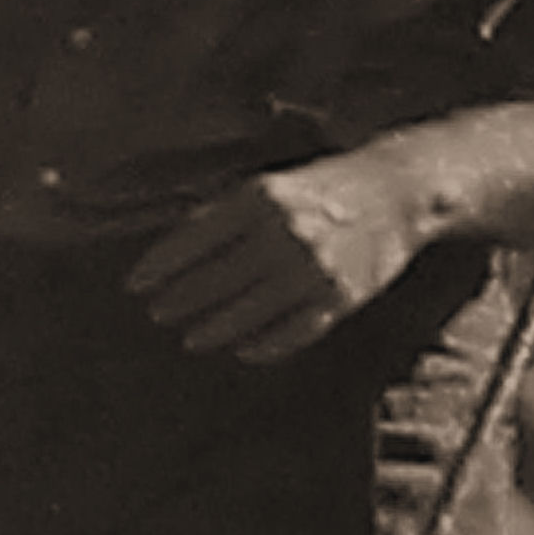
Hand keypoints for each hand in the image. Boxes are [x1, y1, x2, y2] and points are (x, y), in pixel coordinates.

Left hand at [126, 148, 431, 361]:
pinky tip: (244, 350)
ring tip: (190, 338)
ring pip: (250, 312)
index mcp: (263, 198)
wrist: (398, 192)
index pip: (196, 239)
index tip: (135, 285)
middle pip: (217, 280)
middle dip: (180, 300)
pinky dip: (266, 345)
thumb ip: (228, 213)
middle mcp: (286, 234)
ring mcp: (314, 270)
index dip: (161, 265)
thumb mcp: (273, 184)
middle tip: (157, 313)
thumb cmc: (323, 186)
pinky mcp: (341, 298)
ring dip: (214, 328)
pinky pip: (294, 332)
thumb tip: (174, 247)